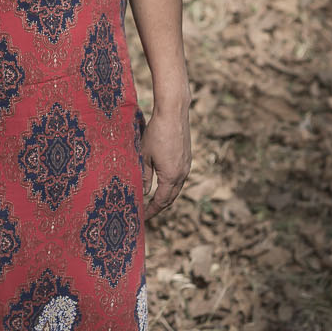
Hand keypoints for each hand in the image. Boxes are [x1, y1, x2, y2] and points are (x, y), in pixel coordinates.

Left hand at [139, 105, 191, 220]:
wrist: (174, 113)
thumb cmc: (156, 133)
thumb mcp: (144, 156)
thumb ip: (145, 176)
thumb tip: (145, 192)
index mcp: (171, 176)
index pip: (161, 201)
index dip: (152, 210)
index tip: (143, 217)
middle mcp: (182, 174)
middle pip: (171, 197)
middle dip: (159, 206)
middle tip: (147, 212)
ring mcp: (187, 166)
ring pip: (177, 188)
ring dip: (166, 196)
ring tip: (154, 200)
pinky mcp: (188, 158)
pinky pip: (180, 178)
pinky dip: (171, 185)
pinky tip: (163, 183)